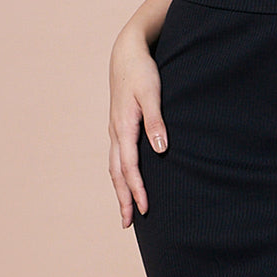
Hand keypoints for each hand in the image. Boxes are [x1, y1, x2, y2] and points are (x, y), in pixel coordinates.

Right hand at [108, 28, 167, 227]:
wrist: (126, 52)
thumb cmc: (142, 72)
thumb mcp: (151, 93)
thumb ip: (156, 121)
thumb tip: (161, 150)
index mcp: (123, 127)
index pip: (129, 166)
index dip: (137, 189)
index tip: (145, 208)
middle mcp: (115, 131)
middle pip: (117, 172)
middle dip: (123, 197)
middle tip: (128, 223)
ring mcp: (115, 129)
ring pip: (114, 165)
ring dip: (120, 188)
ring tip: (125, 209)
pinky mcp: (118, 125)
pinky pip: (117, 156)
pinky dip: (120, 173)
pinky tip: (126, 179)